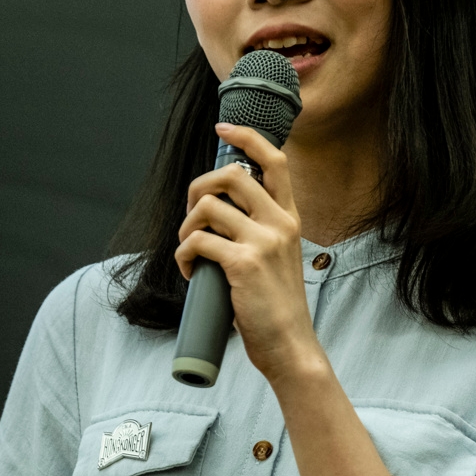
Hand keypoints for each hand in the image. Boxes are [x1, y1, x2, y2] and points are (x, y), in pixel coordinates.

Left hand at [175, 123, 322, 381]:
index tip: (223, 130)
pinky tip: (192, 273)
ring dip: (186, 228)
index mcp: (290, 218)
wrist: (290, 346)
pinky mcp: (242, 264)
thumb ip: (258, 231)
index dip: (247, 137)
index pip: (276, 161)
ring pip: (207, 207)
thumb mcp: (278, 257)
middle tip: (192, 215)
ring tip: (190, 251)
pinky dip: (184, 255)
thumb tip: (216, 212)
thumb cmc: (276, 306)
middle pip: (230, 174)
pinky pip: (197, 242)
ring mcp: (263, 242)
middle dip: (198, 188)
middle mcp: (280, 223)